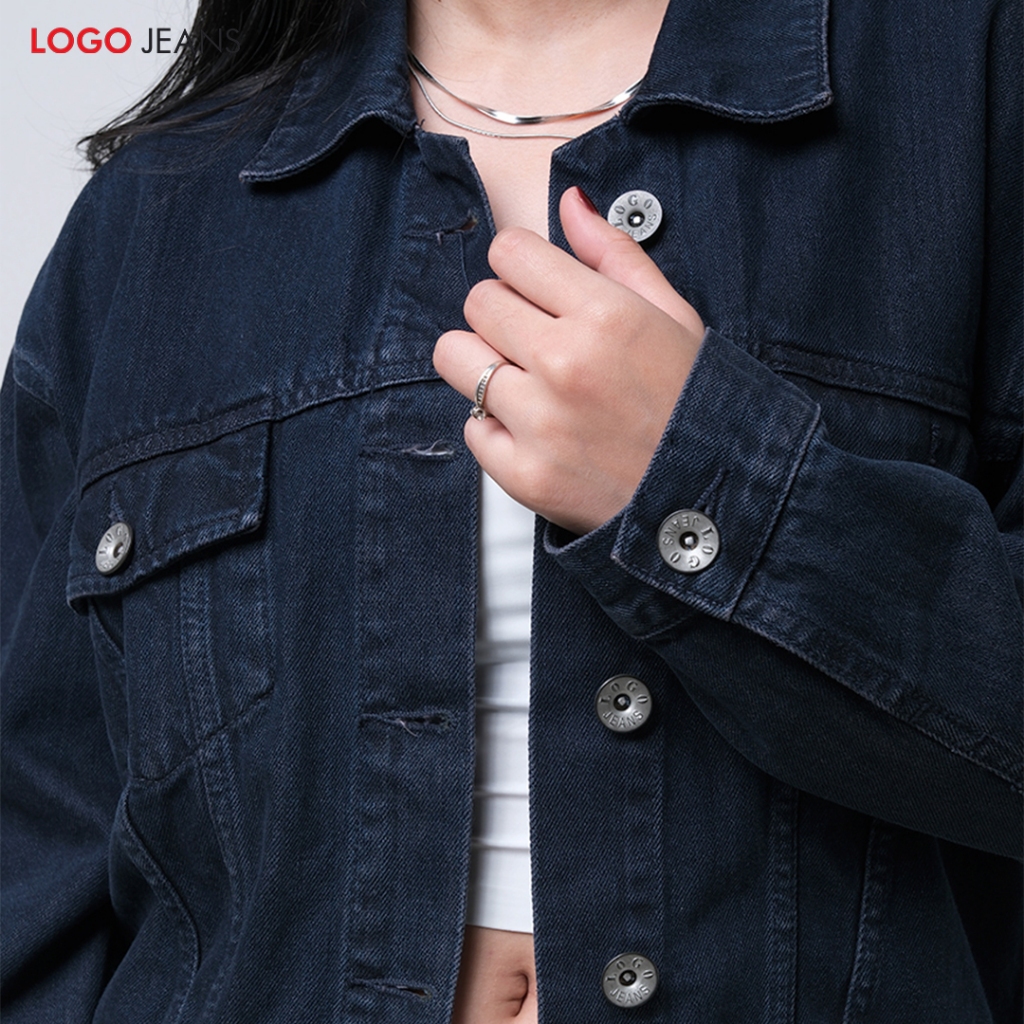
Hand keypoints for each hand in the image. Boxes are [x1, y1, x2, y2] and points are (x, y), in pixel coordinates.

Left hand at [433, 186, 704, 535]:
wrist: (713, 500)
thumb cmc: (697, 403)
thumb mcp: (675, 316)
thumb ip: (615, 255)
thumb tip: (569, 202)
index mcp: (605, 315)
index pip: (509, 251)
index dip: (522, 266)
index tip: (538, 288)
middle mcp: (564, 364)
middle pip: (477, 300)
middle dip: (503, 312)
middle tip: (539, 340)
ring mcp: (540, 423)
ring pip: (455, 357)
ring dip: (484, 363)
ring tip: (527, 383)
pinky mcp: (523, 475)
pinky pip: (470, 426)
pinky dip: (496, 427)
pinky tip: (539, 433)